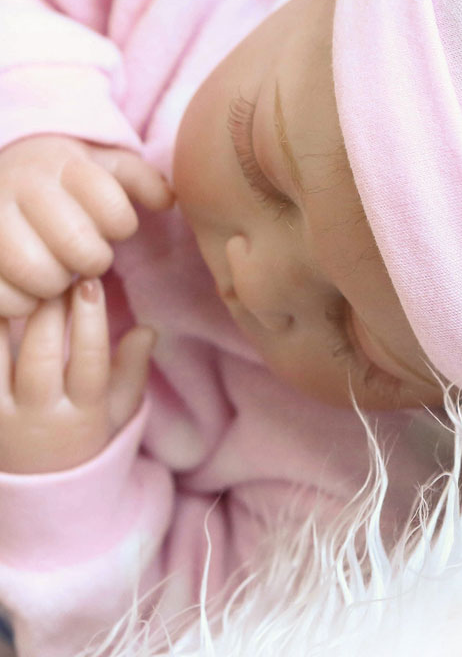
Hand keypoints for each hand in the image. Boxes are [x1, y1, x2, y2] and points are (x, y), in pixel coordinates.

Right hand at [0, 134, 172, 316]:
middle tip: (84, 254)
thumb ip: (140, 179)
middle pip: (81, 248)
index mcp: (62, 165)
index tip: (110, 222)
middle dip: (93, 259)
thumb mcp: (101, 164)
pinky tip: (26, 285)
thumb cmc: (59, 176)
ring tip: (55, 268)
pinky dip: (22, 302)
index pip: (114, 210)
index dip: (121, 225)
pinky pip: (5, 299)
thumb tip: (167, 202)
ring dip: (58, 283)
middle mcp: (22, 187)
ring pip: (42, 276)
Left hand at [0, 279, 154, 473]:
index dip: (91, 319)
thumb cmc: (86, 434)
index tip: (91, 282)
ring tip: (19, 285)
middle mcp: (40, 416)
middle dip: (49, 311)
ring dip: (8, 319)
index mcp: (84, 413)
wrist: (39, 490)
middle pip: (42, 357)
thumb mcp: (120, 408)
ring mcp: (3, 417)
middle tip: (54, 274)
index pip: (89, 360)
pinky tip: (2, 306)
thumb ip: (133, 368)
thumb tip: (146, 330)